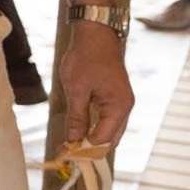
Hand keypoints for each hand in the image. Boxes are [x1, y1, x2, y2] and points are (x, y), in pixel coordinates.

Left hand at [60, 21, 133, 147]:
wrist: (95, 35)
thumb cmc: (85, 58)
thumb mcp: (76, 89)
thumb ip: (77, 117)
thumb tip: (73, 141)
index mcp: (119, 107)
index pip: (103, 139)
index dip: (84, 149)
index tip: (64, 154)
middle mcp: (125, 108)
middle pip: (110, 139)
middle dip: (89, 149)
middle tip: (66, 152)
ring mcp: (121, 103)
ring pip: (109, 131)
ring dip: (91, 140)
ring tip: (69, 145)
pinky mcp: (114, 99)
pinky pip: (106, 121)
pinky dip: (94, 128)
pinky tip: (78, 131)